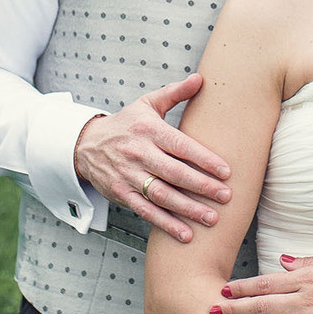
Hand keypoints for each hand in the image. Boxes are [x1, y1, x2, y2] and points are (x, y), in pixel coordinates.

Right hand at [74, 74, 232, 245]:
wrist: (86, 145)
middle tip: (226, 197)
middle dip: (201, 186)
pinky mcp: (121, 194)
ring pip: (161, 195)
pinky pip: (146, 211)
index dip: (203, 159)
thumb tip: (201, 79)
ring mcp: (129, 175)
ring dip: (187, 209)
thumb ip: (175, 93)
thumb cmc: (125, 124)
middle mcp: (138, 153)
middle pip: (174, 173)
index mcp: (149, 130)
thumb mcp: (147, 104)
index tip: (226, 171)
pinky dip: (166, 224)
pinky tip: (185, 234)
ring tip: (211, 218)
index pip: (180, 146)